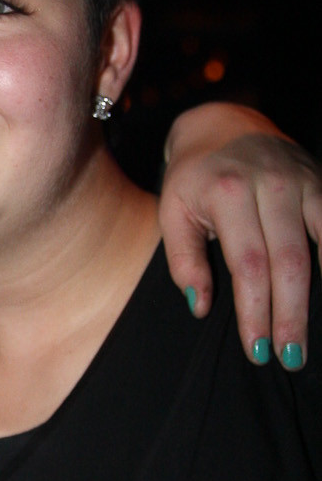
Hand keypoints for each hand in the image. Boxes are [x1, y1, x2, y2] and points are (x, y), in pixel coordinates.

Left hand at [159, 103, 321, 366]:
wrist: (222, 123)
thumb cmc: (193, 178)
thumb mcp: (172, 212)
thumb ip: (184, 261)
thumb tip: (200, 307)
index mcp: (227, 193)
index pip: (247, 264)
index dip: (255, 310)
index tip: (257, 349)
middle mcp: (271, 184)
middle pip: (288, 261)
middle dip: (290, 314)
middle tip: (290, 356)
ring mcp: (304, 181)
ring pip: (320, 245)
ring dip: (320, 295)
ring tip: (313, 337)